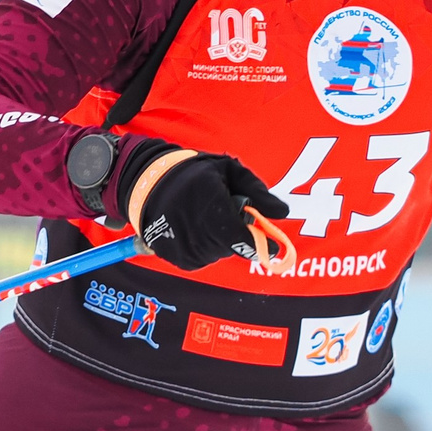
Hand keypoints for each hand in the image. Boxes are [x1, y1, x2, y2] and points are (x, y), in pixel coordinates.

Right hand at [114, 138, 289, 270]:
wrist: (149, 183)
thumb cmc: (195, 174)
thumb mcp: (229, 170)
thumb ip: (258, 192)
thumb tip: (282, 212)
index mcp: (213, 208)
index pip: (242, 239)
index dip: (258, 245)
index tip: (268, 243)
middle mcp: (197, 232)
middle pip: (232, 248)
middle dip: (237, 235)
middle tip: (227, 215)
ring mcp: (184, 247)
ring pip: (218, 255)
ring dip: (220, 242)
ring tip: (207, 219)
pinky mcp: (175, 257)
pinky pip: (201, 260)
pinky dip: (205, 248)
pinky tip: (196, 229)